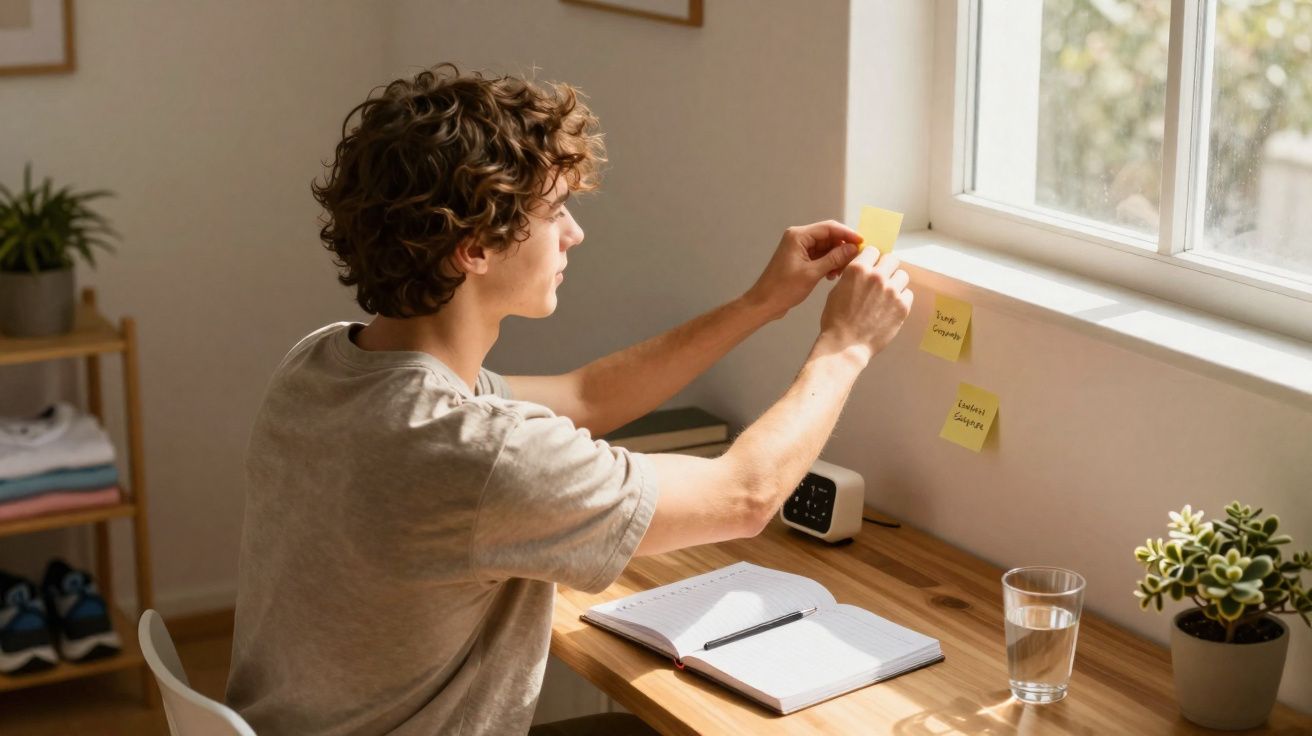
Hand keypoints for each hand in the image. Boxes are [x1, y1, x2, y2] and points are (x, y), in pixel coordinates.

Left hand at [743, 220, 863, 319]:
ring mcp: (799, 248)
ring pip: (826, 247)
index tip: (862, 242)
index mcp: (798, 236)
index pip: (829, 227)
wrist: (765, 303)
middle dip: (842, 247)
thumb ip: (834, 259)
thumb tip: (853, 248)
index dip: (847, 234)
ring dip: (836, 257)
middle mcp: (798, 238)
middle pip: (828, 236)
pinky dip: (828, 263)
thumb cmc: (783, 289)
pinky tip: (832, 274)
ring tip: (842, 271)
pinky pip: (820, 255)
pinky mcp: (800, 258)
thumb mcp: (812, 273)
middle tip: (855, 260)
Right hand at [817, 248, 913, 361]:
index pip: (873, 250)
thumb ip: (852, 277)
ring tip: (887, 295)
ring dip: (896, 282)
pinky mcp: (902, 306)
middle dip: (887, 267)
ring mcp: (892, 291)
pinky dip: (901, 299)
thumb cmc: (836, 321)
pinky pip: (908, 294)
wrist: (845, 346)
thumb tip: (863, 271)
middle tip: (882, 279)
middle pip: (892, 259)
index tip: (873, 265)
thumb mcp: (837, 291)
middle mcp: (877, 276)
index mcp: (858, 270)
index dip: (873, 258)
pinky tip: (891, 307)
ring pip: (902, 275)